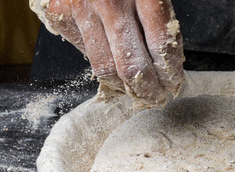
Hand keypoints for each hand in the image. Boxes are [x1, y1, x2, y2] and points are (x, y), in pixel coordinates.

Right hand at [38, 0, 184, 106]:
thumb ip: (158, 21)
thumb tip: (165, 64)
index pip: (160, 48)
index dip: (169, 74)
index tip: (174, 83)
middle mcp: (110, 2)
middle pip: (131, 67)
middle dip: (149, 90)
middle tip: (157, 97)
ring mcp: (82, 8)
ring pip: (105, 68)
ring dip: (125, 87)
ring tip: (137, 92)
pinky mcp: (60, 13)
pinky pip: (84, 53)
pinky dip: (102, 65)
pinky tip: (114, 68)